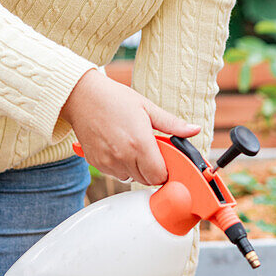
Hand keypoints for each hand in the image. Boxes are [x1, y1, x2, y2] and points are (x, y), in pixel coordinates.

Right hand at [61, 69, 198, 186]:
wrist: (82, 96)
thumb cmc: (114, 98)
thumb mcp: (147, 107)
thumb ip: (172, 123)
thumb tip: (194, 130)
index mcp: (140, 144)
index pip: (159, 176)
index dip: (166, 170)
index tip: (166, 161)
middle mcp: (123, 156)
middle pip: (146, 180)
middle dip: (152, 168)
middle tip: (150, 150)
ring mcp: (108, 162)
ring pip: (130, 178)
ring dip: (136, 168)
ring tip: (133, 146)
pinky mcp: (96, 163)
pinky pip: (115, 174)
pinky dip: (120, 166)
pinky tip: (119, 147)